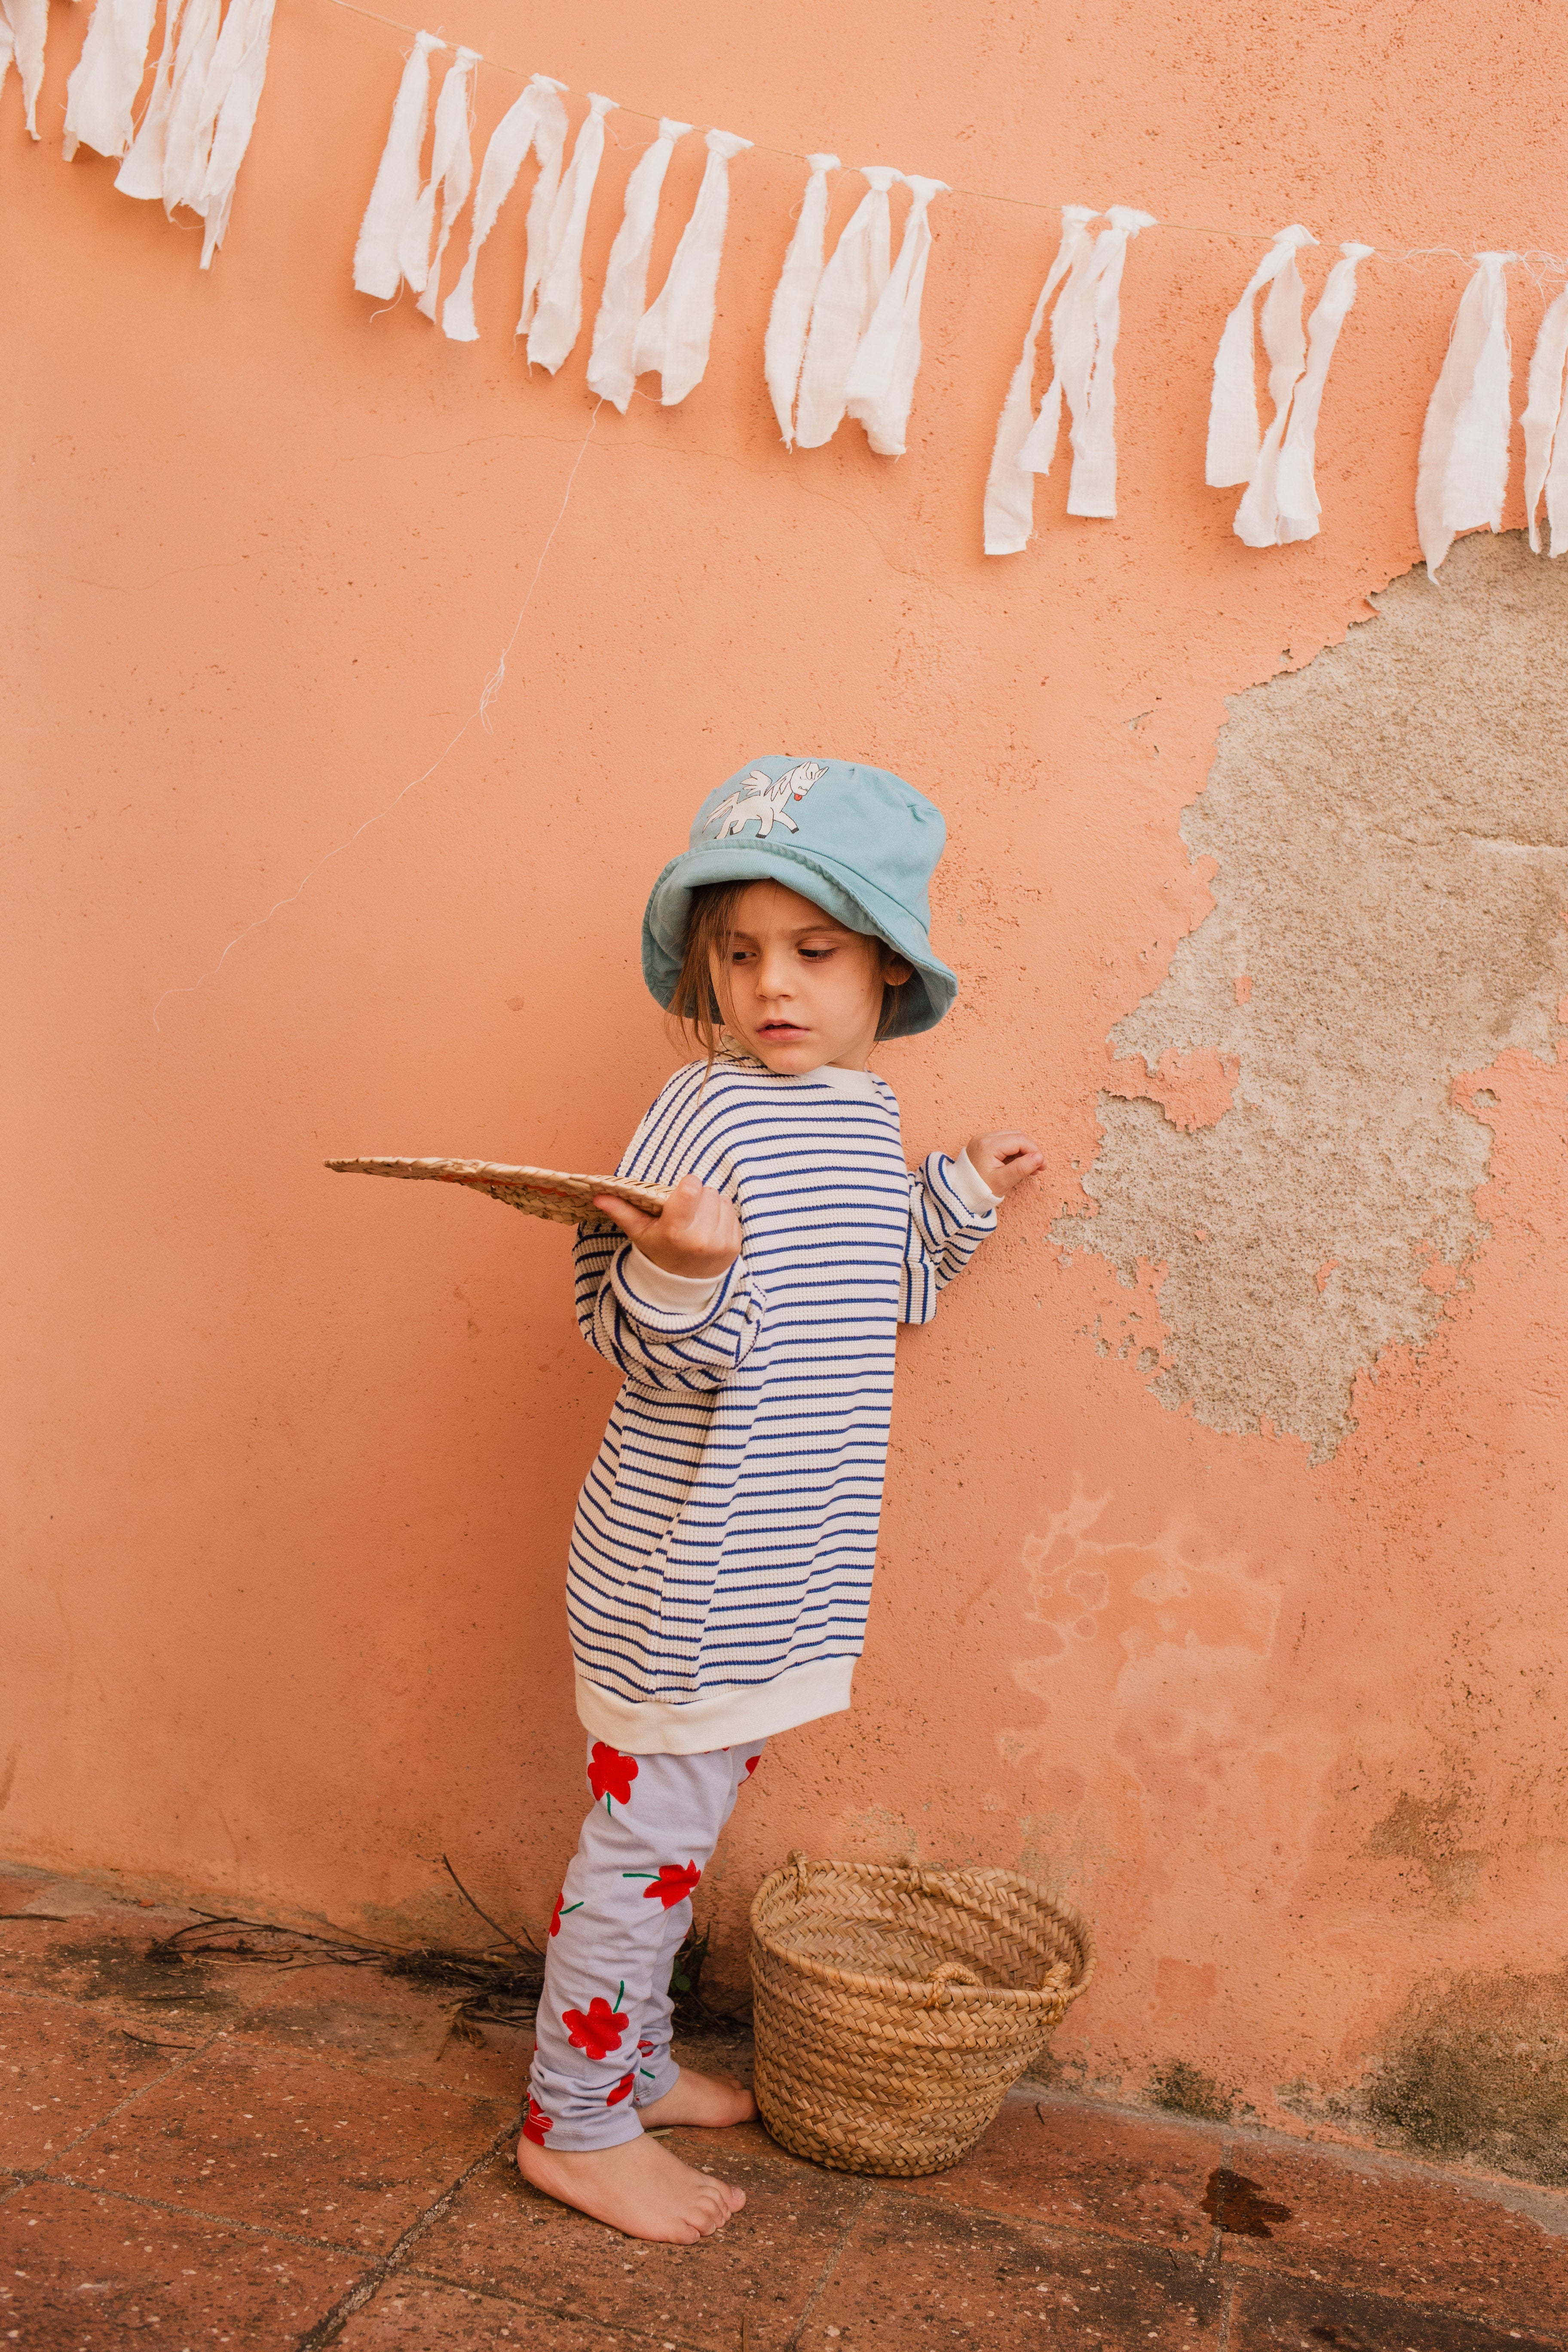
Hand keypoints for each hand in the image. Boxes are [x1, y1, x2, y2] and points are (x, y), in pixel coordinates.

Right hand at [594, 1172, 742, 1280]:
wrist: (682, 1284)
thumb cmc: (660, 1252)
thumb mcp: (639, 1233)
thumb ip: (621, 1212)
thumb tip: (598, 1195)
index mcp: (675, 1232)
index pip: (691, 1189)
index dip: (687, 1185)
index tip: (681, 1193)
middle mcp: (700, 1239)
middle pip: (707, 1192)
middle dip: (698, 1196)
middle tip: (688, 1211)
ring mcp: (720, 1243)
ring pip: (721, 1200)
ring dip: (711, 1204)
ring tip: (698, 1219)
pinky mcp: (734, 1246)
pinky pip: (733, 1214)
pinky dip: (722, 1216)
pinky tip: (710, 1227)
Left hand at [965, 1130, 1044, 1197]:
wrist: (960, 1192)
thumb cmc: (979, 1189)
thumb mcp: (1003, 1181)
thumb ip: (1021, 1168)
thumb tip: (1039, 1157)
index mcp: (988, 1145)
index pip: (1020, 1140)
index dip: (1035, 1151)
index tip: (1043, 1165)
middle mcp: (984, 1137)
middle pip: (1017, 1136)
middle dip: (1031, 1150)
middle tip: (1038, 1167)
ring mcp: (983, 1139)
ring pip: (1012, 1137)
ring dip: (1024, 1150)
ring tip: (1030, 1167)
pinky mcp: (983, 1143)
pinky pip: (1004, 1141)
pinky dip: (1014, 1150)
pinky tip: (1019, 1163)